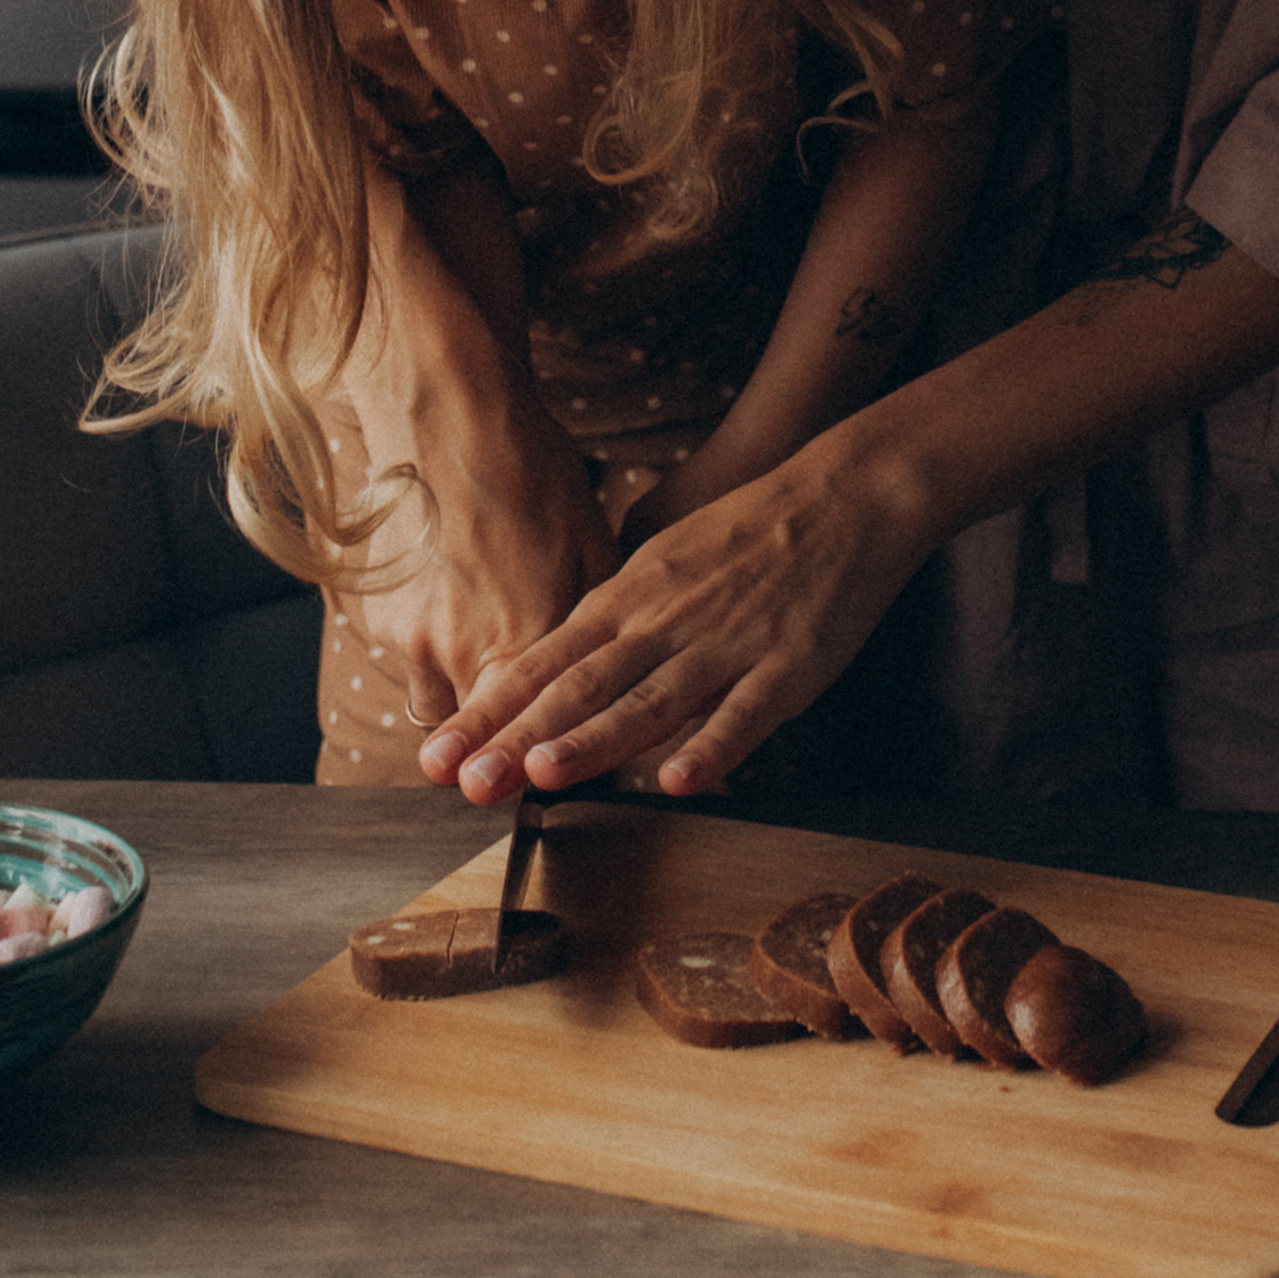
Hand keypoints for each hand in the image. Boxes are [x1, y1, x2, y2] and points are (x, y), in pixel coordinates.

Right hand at [364, 396, 617, 739]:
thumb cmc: (532, 476)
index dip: (531, 768)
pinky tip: (442, 597)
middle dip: (484, 750)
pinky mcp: (371, 614)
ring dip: (453, 694)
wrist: (448, 415)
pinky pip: (401, 654)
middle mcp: (460, 652)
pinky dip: (421, 642)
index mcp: (525, 643)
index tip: (531, 792)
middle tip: (485, 768)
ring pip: (430, 702)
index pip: (525, 744)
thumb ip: (589, 632)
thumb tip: (602, 682)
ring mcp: (408, 636)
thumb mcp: (591, 552)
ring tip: (472, 658)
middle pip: (470, 740)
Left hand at [418, 440, 930, 801]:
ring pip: (649, 699)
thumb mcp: (663, 560)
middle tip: (462, 780)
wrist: (842, 494)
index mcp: (630, 598)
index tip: (436, 754)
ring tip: (539, 774)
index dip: (489, 711)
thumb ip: (617, 616)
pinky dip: (710, 748)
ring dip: (593, 739)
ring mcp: (725, 643)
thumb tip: (563, 663)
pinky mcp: (786, 664)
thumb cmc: (750, 531)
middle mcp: (664, 621)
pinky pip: (743, 712)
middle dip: (516, 736)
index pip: (544, 662)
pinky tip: (677, 782)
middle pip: (580, 685)